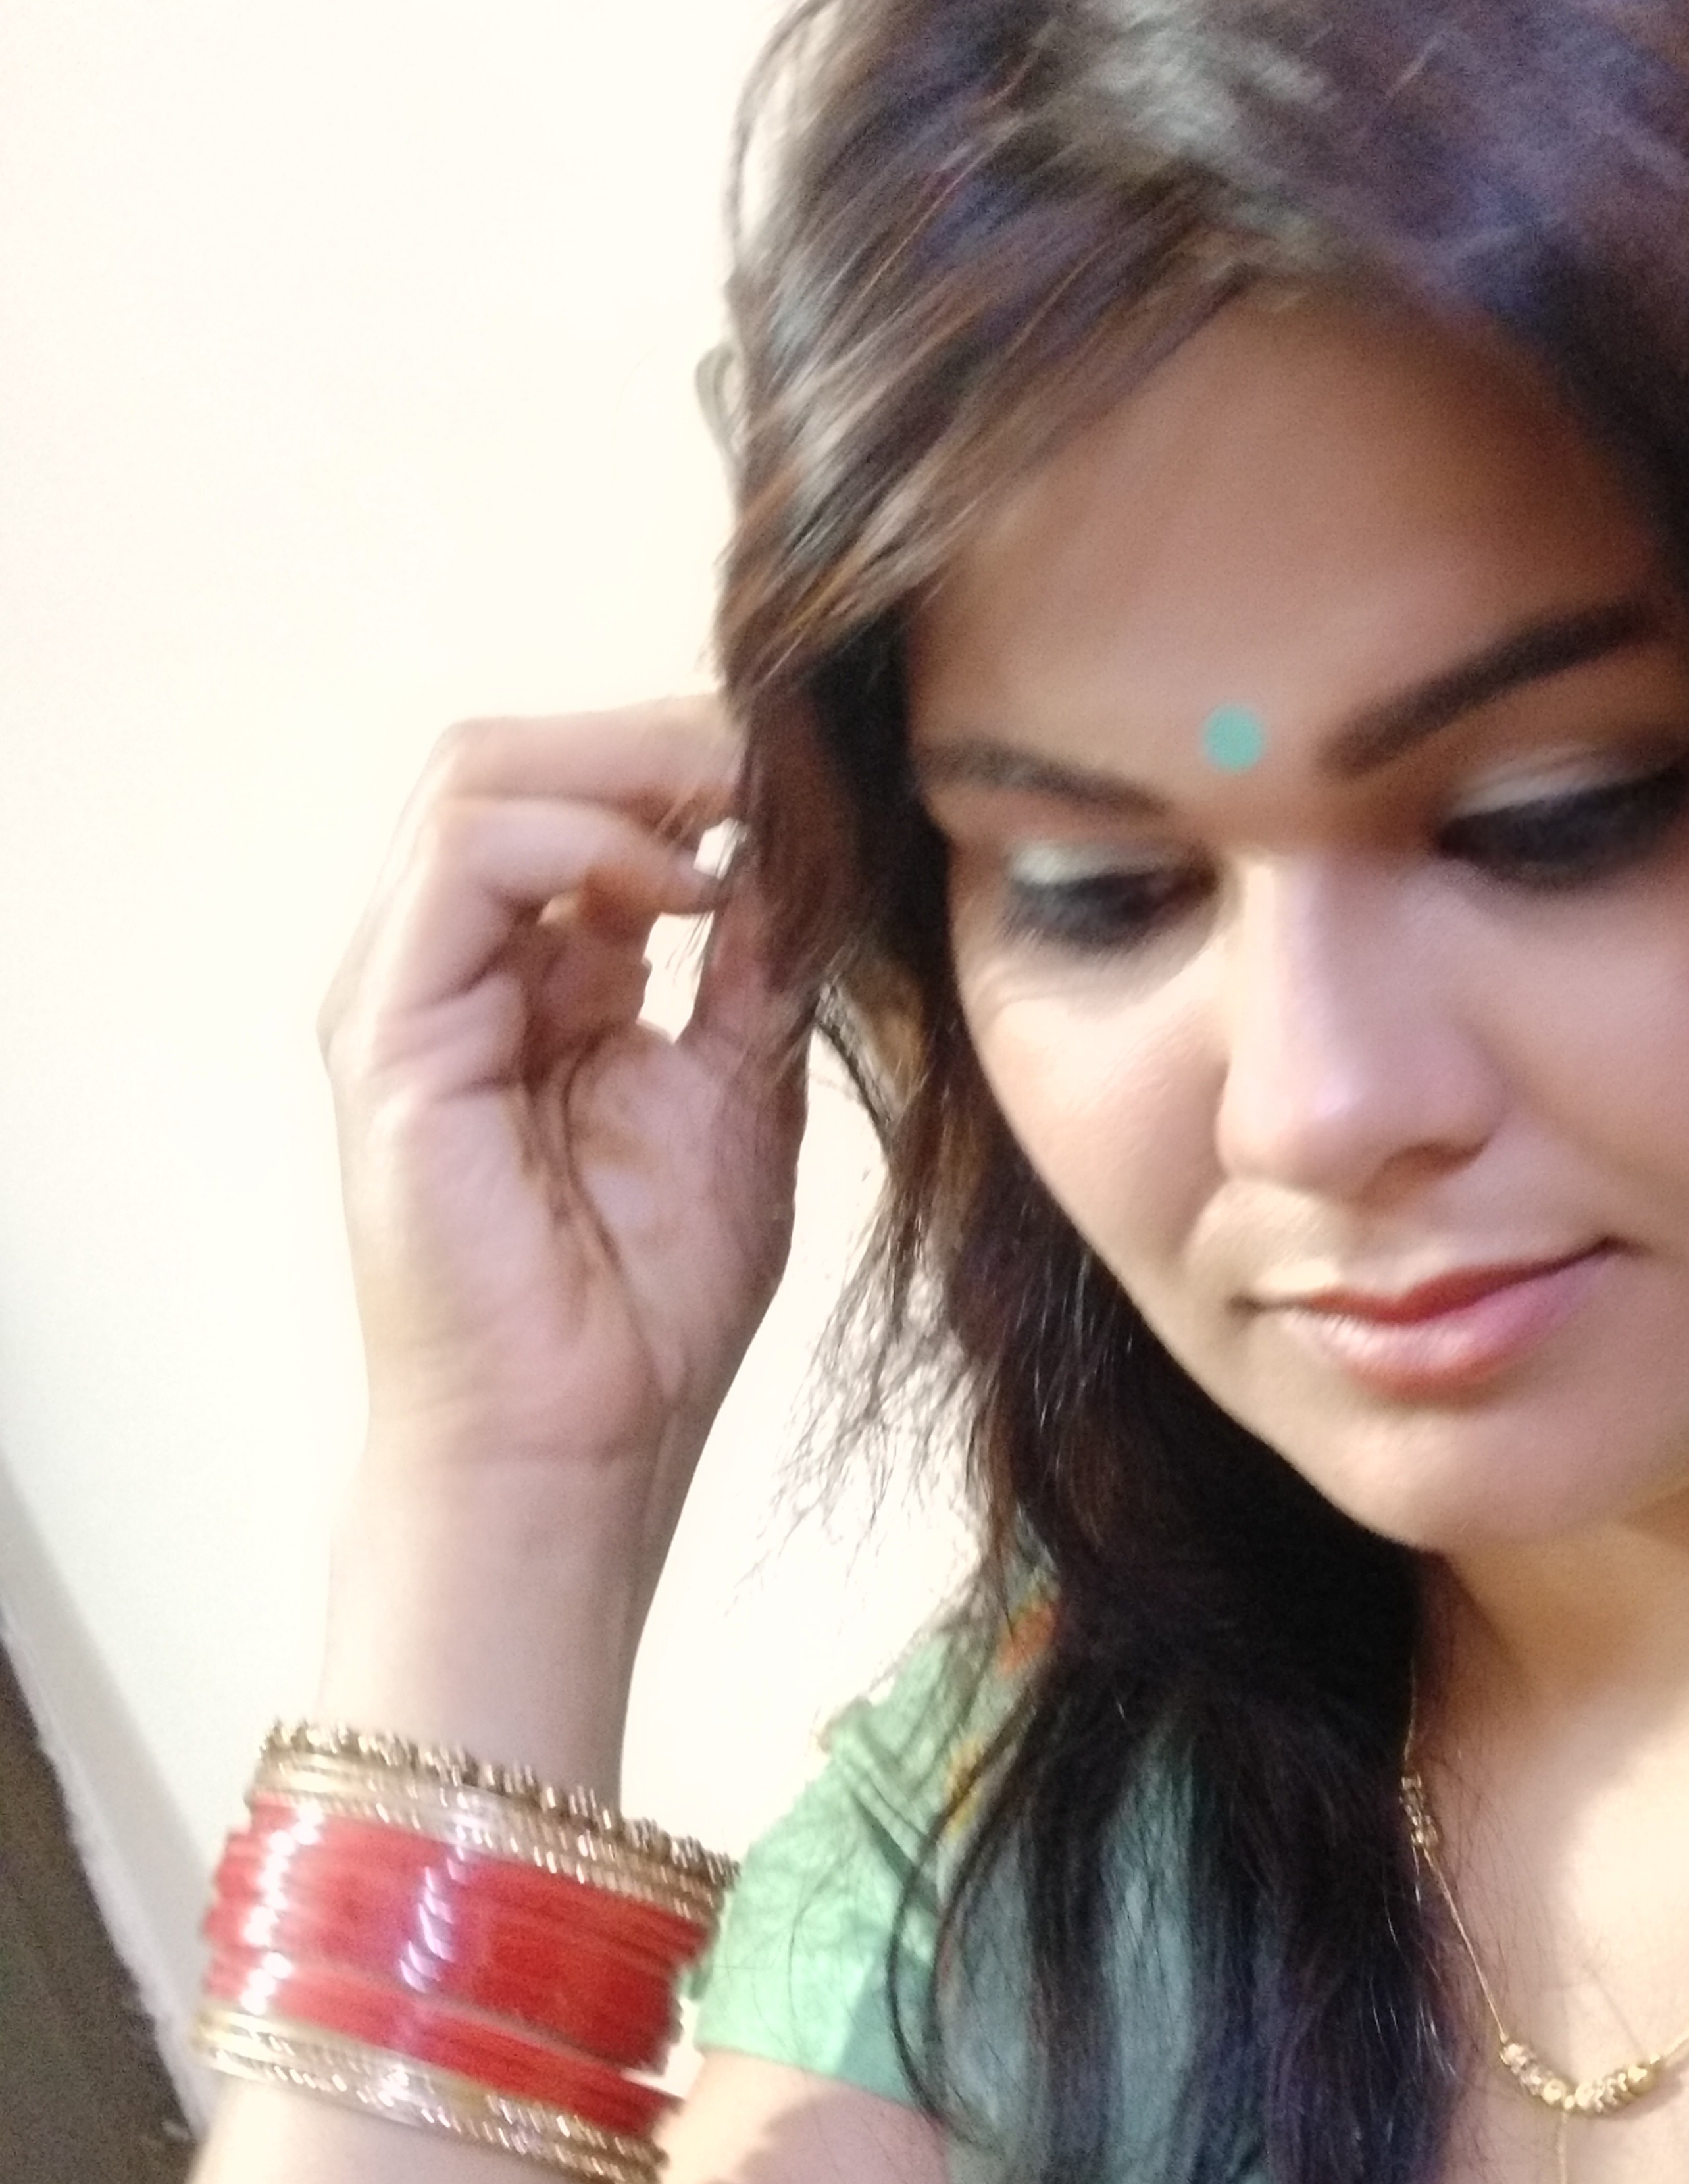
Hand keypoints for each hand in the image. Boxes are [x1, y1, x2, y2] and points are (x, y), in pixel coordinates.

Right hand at [320, 701, 807, 1574]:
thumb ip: (756, 970)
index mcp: (535, 979)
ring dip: (622, 769)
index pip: (583, 802)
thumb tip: (807, 847)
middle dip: (654, 740)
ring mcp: (405, 992)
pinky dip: (581, 841)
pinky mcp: (385, 1030)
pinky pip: (462, 862)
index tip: (808, 778)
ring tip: (738, 809)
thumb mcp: (739, 1093)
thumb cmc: (645, 1306)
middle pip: (518, 761)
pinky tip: (685, 886)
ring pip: (479, 780)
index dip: (690, 766)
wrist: (577, 1444)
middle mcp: (453, 969)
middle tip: (777, 760)